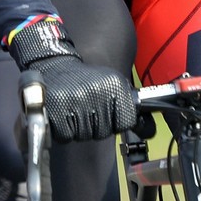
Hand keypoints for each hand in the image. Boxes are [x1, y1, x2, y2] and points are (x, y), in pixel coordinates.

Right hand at [7, 17, 135, 143]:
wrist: (52, 65)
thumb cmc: (84, 80)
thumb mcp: (111, 86)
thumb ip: (129, 108)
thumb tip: (148, 130)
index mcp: (114, 85)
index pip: (126, 122)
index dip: (114, 120)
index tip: (105, 109)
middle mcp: (97, 92)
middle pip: (104, 131)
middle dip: (94, 125)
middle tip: (84, 108)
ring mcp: (76, 101)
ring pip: (85, 135)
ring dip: (78, 128)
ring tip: (72, 109)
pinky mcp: (57, 109)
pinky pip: (67, 136)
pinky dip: (63, 130)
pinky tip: (61, 114)